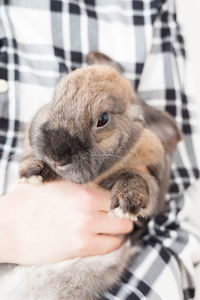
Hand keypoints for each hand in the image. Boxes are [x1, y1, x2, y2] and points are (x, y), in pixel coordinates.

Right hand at [0, 180, 132, 264]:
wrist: (7, 228)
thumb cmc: (26, 202)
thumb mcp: (52, 181)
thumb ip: (76, 180)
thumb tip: (95, 179)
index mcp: (81, 189)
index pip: (117, 193)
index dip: (121, 196)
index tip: (121, 199)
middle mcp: (88, 208)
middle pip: (124, 213)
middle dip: (123, 214)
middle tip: (117, 215)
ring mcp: (85, 229)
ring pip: (122, 230)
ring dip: (119, 229)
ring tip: (112, 228)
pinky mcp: (80, 248)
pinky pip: (110, 246)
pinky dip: (112, 242)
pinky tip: (104, 238)